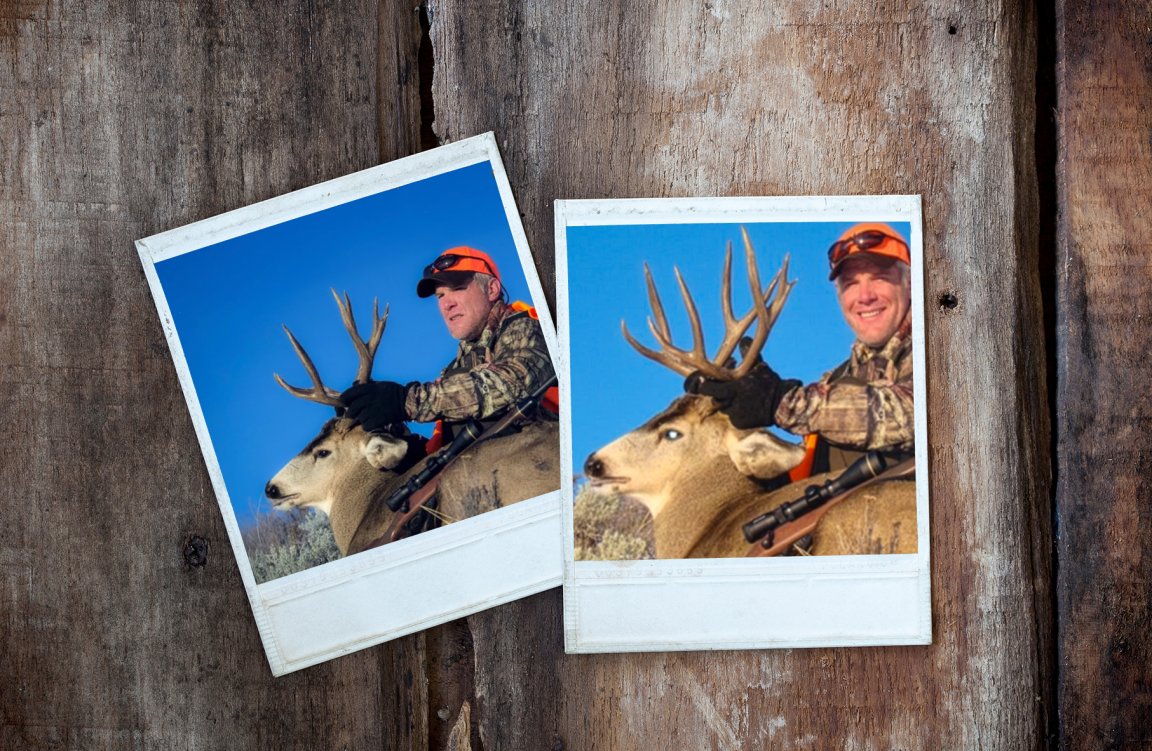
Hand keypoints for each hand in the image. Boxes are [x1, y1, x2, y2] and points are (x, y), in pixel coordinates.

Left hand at [340, 381, 409, 432]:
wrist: (409, 402)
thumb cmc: (395, 393)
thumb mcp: (380, 385)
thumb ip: (367, 387)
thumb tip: (353, 388)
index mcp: (370, 388)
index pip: (349, 394)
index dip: (344, 399)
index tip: (343, 402)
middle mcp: (370, 398)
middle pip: (352, 408)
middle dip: (350, 413)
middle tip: (351, 415)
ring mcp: (374, 410)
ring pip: (359, 418)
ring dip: (361, 419)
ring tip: (368, 418)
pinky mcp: (378, 420)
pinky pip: (366, 425)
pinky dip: (368, 426)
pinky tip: (373, 422)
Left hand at [684, 362, 799, 429]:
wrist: (783, 405)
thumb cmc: (770, 383)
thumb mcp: (758, 367)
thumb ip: (747, 353)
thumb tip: (744, 338)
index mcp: (735, 388)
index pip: (708, 388)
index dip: (702, 385)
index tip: (700, 382)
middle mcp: (733, 403)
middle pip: (713, 399)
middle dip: (716, 394)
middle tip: (724, 389)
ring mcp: (736, 415)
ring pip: (722, 408)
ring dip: (725, 403)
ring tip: (739, 398)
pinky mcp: (739, 424)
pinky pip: (730, 417)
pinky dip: (733, 412)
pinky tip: (744, 407)